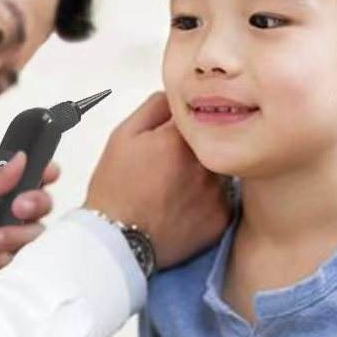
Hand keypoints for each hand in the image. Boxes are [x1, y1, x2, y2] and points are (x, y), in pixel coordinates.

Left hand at [0, 153, 59, 303]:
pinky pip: (21, 259)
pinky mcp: (8, 268)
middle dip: (33, 204)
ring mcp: (8, 243)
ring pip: (34, 233)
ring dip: (7, 236)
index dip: (44, 173)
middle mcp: (6, 216)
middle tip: (17, 208)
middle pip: (42, 204)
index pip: (28, 178)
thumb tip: (20, 159)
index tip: (48, 173)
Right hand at [85, 92, 231, 269]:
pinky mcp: (222, 218)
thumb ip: (155, 107)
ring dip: (204, 175)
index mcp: (181, 139)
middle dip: (195, 151)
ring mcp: (217, 193)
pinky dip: (207, 202)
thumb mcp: (123, 136)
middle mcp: (205, 164)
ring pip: (219, 172)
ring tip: (176, 190)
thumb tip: (177, 96)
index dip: (185, 126)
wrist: (116, 241)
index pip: (200, 116)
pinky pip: (222, 200)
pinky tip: (184, 208)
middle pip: (212, 145)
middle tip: (170, 168)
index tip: (172, 136)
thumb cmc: (115, 187)